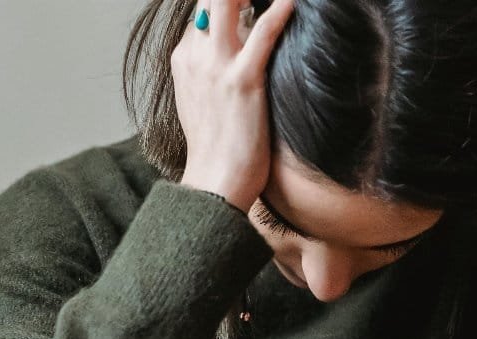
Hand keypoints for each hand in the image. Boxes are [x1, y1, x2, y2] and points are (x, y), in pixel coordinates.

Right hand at [172, 0, 296, 212]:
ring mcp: (216, 66)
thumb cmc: (216, 149)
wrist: (215, 183)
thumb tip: (230, 58)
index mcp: (184, 60)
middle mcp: (195, 56)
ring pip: (225, 2)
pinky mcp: (242, 80)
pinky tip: (292, 2)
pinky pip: (262, 33)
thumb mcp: (201, 102)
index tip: (248, 5)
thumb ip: (210, 73)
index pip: (201, 12)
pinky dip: (279, 12)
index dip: (225, 4)